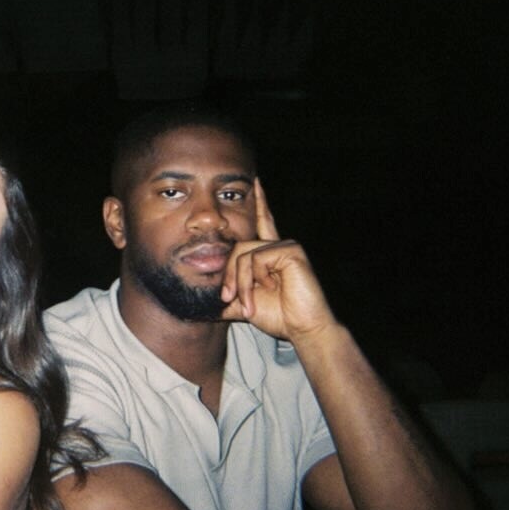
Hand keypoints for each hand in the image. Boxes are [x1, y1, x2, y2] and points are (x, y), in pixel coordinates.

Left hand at [220, 179, 336, 345]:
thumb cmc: (279, 316)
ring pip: (244, 256)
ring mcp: (285, 246)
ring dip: (241, 284)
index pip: (262, 222)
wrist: (303, 329)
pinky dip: (256, 278)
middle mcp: (278, 245)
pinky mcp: (291, 251)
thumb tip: (204, 305)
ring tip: (249, 306)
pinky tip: (272, 288)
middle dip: (229, 275)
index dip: (259, 202)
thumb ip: (229, 298)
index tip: (256, 180)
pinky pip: (257, 259)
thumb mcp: (246, 304)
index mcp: (269, 254)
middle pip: (237, 248)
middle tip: (227, 298)